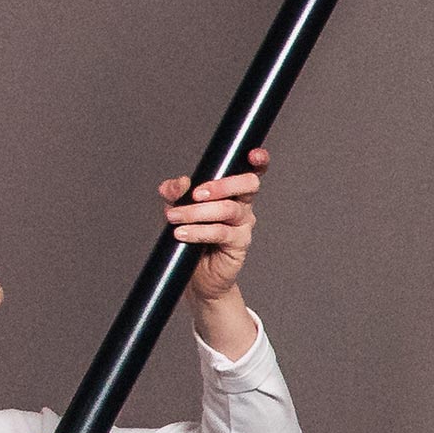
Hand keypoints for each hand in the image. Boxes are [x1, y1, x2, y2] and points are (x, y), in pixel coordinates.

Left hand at [161, 147, 269, 355]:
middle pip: (248, 184)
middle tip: (197, 193)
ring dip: (197, 212)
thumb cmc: (190, 237)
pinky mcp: (239, 244)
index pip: (252, 171)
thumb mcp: (178, 209)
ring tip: (175, 217)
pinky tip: (182, 234)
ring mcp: (244, 225)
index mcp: (234, 191)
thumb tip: (177, 184)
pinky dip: (198, 231)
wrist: (196, 277)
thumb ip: (176, 193)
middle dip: (222, 184)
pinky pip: (221, 232)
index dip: (259, 161)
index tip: (253, 155)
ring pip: (229, 209)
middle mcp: (243, 205)